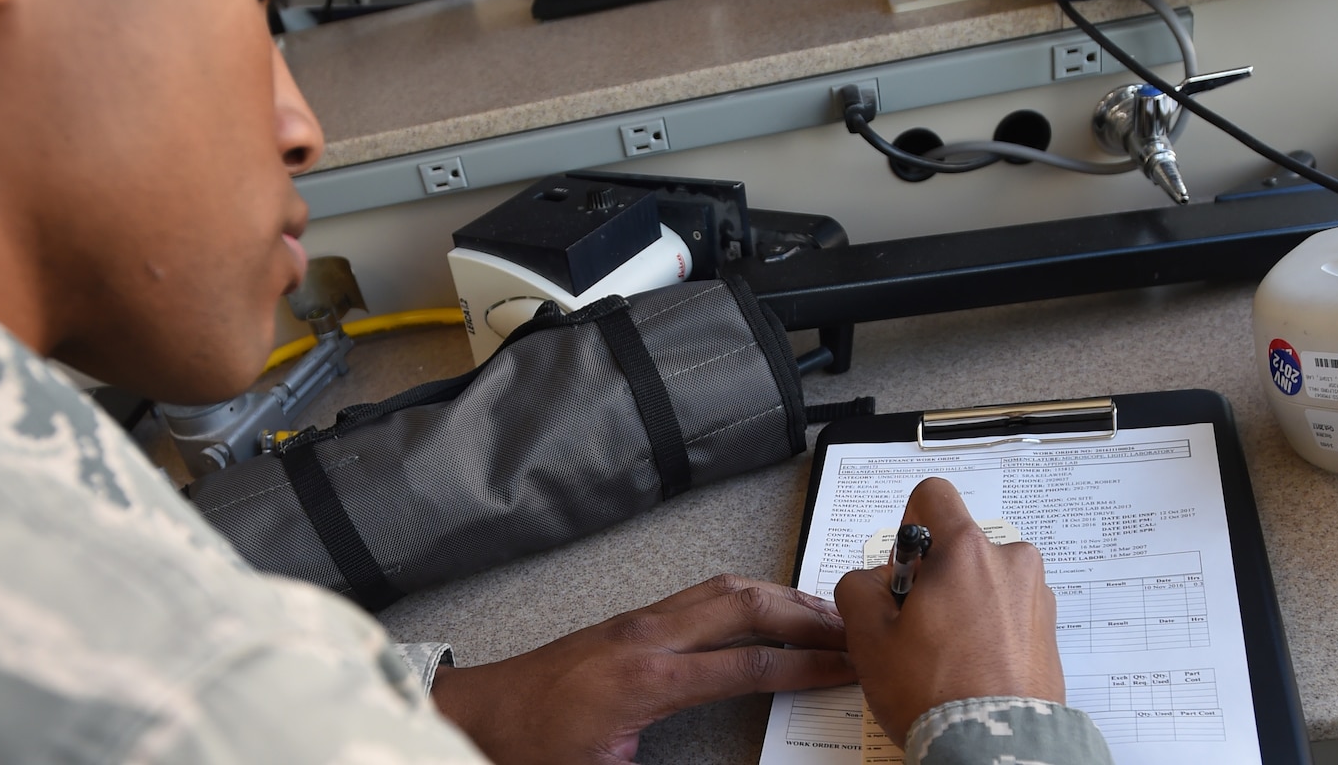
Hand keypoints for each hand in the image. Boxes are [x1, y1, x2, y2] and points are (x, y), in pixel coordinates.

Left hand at [429, 574, 853, 763]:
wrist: (481, 714)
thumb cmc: (535, 750)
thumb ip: (676, 763)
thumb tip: (721, 760)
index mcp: (649, 680)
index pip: (749, 664)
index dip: (808, 666)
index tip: (851, 667)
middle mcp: (648, 636)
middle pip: (747, 607)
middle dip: (807, 616)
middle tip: (856, 629)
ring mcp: (639, 620)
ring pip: (725, 590)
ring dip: (780, 597)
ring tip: (825, 613)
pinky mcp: (631, 620)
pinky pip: (701, 594)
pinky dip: (746, 595)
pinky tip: (766, 605)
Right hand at [833, 477, 1063, 746]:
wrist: (996, 748)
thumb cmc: (937, 695)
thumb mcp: (869, 637)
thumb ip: (857, 588)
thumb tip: (869, 583)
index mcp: (966, 551)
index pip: (933, 496)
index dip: (908, 526)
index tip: (904, 569)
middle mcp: (1010, 563)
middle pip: (959, 545)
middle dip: (934, 576)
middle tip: (919, 626)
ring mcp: (1035, 597)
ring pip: (984, 579)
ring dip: (964, 603)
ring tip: (947, 654)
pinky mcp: (1049, 630)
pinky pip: (1008, 610)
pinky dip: (989, 628)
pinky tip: (972, 666)